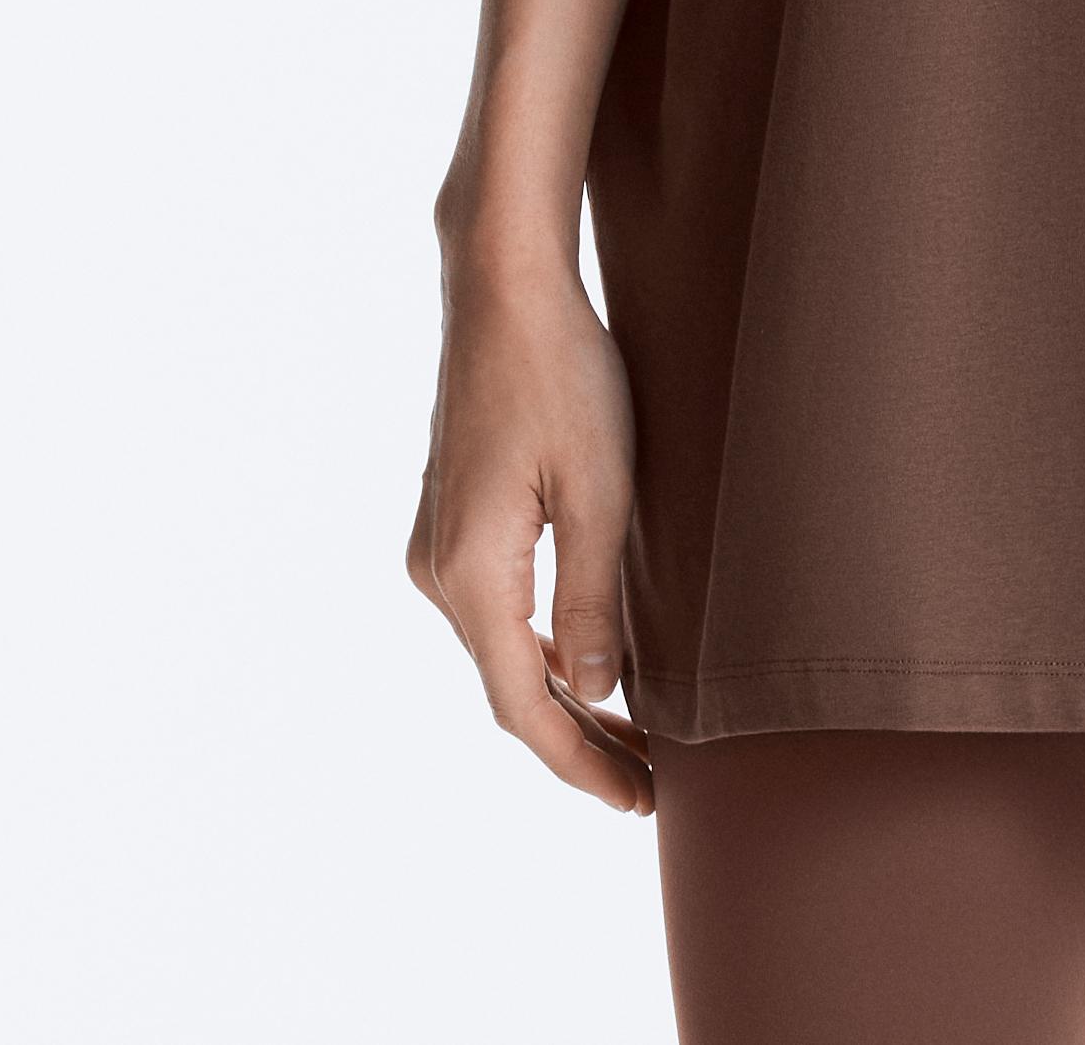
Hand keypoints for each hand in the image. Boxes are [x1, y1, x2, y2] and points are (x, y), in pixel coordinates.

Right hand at [405, 244, 654, 813]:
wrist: (503, 285)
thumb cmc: (561, 374)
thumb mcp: (600, 490)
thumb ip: (594, 601)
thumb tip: (594, 693)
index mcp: (472, 576)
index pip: (523, 708)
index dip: (580, 763)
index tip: (638, 800)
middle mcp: (437, 572)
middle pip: (508, 688)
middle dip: (577, 739)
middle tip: (649, 779)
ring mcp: (435, 544)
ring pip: (500, 650)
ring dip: (560, 693)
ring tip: (631, 730)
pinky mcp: (448, 516)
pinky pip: (494, 608)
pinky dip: (539, 646)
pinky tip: (584, 656)